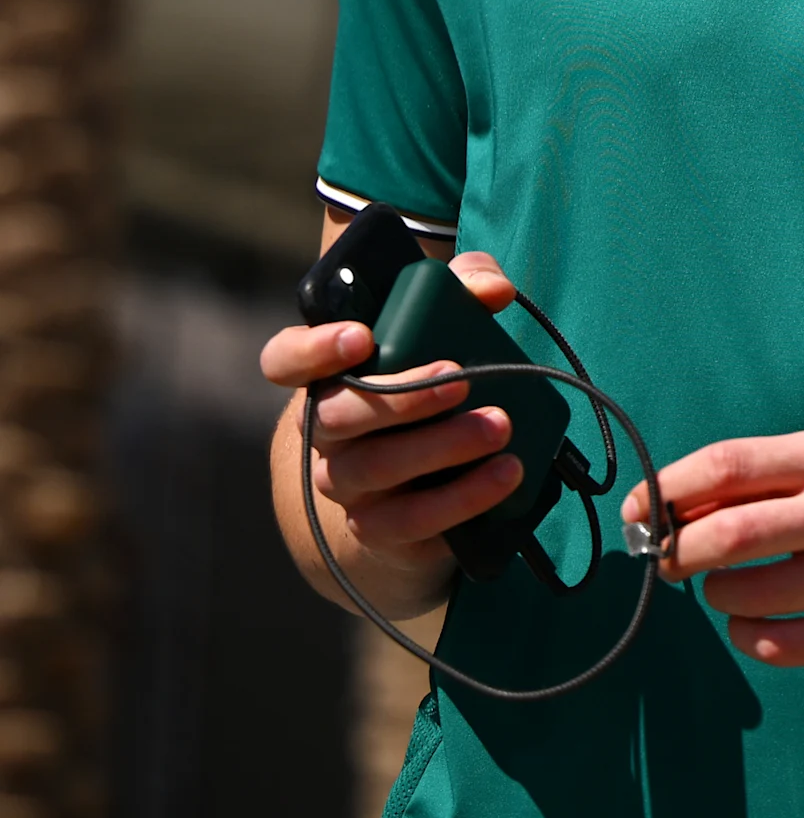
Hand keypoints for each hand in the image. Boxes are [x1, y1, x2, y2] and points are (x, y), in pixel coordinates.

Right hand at [258, 251, 526, 580]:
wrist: (422, 483)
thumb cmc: (432, 381)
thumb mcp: (448, 323)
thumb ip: (467, 287)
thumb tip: (493, 291)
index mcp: (326, 377)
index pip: (284, 361)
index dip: (311, 350)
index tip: (360, 337)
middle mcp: (324, 433)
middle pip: (337, 417)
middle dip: (403, 398)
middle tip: (463, 378)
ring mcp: (346, 484)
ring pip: (375, 467)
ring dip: (441, 447)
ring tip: (500, 428)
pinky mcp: (379, 529)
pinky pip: (408, 521)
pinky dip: (459, 500)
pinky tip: (504, 476)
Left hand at [623, 432, 803, 671]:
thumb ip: (769, 482)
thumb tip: (674, 506)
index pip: (727, 465)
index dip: (667, 491)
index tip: (640, 513)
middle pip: (724, 534)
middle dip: (675, 552)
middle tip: (667, 561)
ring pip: (742, 595)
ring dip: (718, 595)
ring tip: (735, 589)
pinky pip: (774, 643)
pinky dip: (748, 635)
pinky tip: (761, 622)